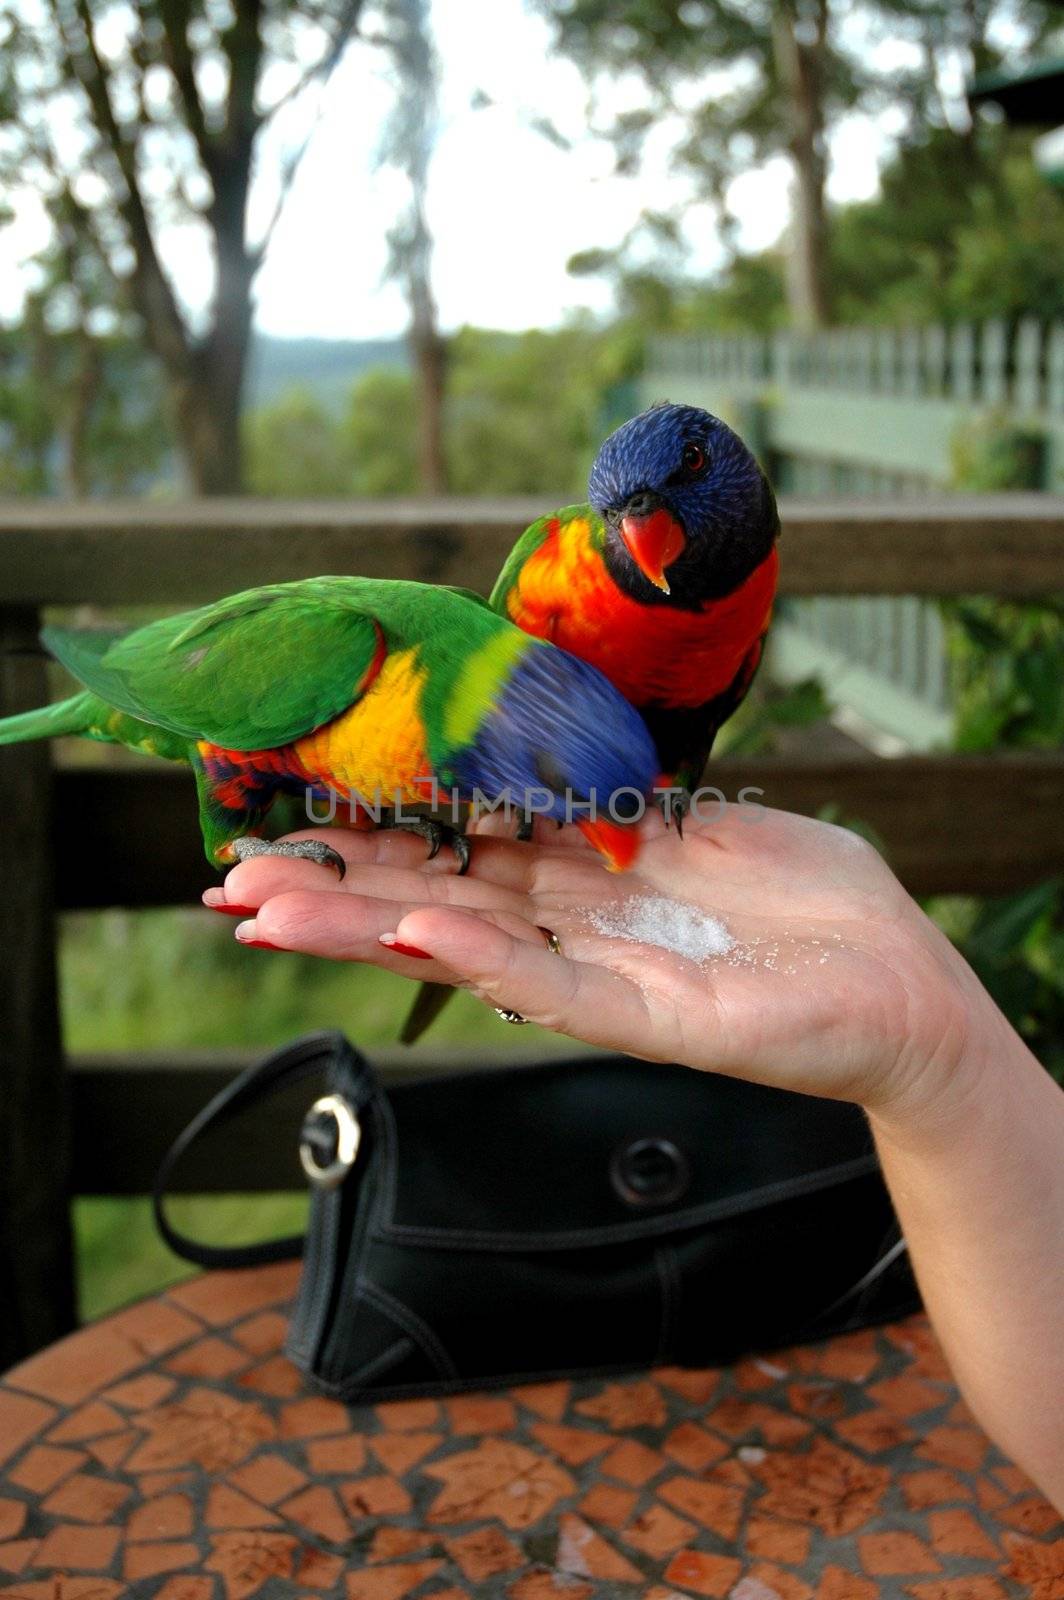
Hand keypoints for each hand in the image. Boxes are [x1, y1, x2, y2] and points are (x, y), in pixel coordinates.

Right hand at [206, 803, 1005, 1123]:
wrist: (908, 988)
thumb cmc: (813, 903)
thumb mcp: (706, 825)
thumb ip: (616, 803)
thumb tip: (533, 760)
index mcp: (583, 882)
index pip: (458, 857)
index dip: (376, 841)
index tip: (292, 820)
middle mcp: (577, 932)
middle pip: (436, 903)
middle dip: (333, 891)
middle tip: (228, 881)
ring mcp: (609, 978)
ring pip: (469, 948)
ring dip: (370, 927)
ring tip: (270, 909)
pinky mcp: (660, 1017)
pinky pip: (558, 986)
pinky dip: (486, 958)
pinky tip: (415, 933)